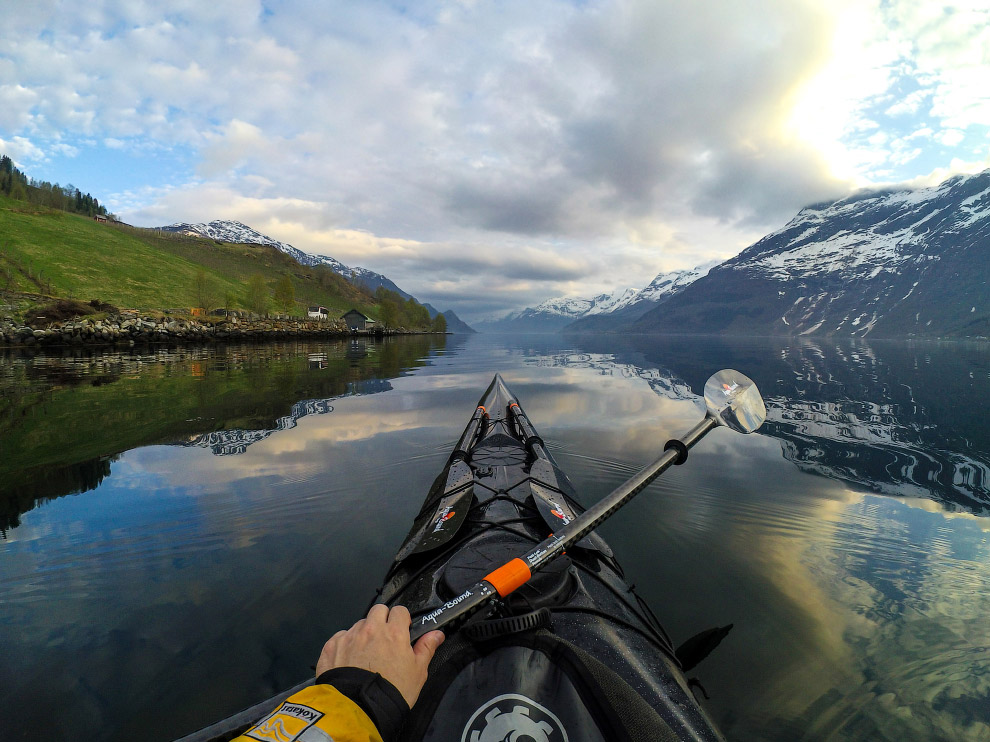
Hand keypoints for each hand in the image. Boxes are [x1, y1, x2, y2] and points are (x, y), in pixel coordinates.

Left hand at [315, 604, 444, 707]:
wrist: (359, 709)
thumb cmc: (392, 691)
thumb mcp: (418, 672)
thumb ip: (426, 648)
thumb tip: (437, 633)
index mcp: (394, 632)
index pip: (400, 610)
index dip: (402, 620)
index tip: (402, 630)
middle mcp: (371, 629)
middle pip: (378, 610)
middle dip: (382, 620)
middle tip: (384, 639)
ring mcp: (349, 636)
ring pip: (359, 624)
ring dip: (364, 634)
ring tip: (365, 655)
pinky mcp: (332, 647)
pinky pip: (340, 637)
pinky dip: (345, 645)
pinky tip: (349, 661)